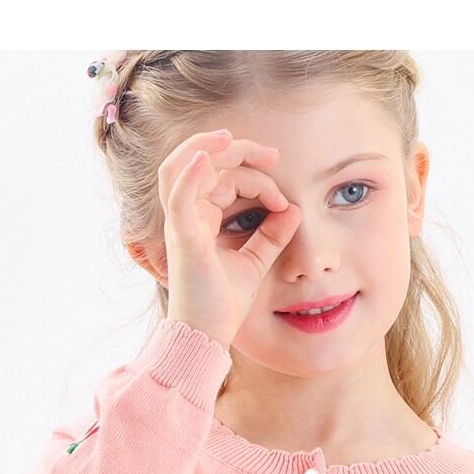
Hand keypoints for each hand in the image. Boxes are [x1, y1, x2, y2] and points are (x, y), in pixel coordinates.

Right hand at [158, 129, 300, 347]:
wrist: (207, 335)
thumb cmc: (222, 304)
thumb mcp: (254, 263)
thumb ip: (271, 237)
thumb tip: (295, 211)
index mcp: (201, 220)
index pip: (225, 179)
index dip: (256, 178)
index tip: (283, 201)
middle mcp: (187, 217)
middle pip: (206, 164)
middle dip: (238, 151)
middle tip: (272, 155)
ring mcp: (181, 225)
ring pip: (184, 167)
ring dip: (205, 146)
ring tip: (231, 138)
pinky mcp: (183, 237)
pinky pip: (178, 195)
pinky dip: (189, 171)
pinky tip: (207, 156)